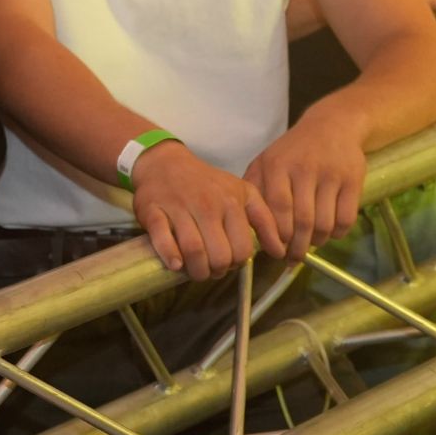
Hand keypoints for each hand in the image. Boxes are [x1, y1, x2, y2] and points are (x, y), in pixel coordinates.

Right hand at [132, 143, 279, 278]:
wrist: (165, 164)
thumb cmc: (206, 183)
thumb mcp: (242, 193)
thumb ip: (265, 220)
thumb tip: (281, 250)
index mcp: (232, 201)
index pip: (243, 249)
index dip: (237, 263)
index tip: (229, 262)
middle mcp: (207, 204)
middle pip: (219, 255)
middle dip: (216, 271)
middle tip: (211, 269)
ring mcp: (179, 207)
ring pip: (194, 251)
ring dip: (196, 271)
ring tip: (196, 270)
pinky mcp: (154, 210)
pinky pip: (163, 240)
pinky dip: (170, 256)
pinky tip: (176, 264)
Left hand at [246, 105, 368, 256]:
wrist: (332, 126)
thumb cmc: (293, 151)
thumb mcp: (266, 162)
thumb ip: (254, 191)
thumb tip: (248, 228)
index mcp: (277, 165)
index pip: (278, 209)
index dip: (278, 235)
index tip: (276, 250)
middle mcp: (304, 168)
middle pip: (303, 221)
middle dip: (297, 247)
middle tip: (294, 257)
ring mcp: (331, 174)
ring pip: (325, 224)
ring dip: (317, 242)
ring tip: (310, 243)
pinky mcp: (353, 180)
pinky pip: (345, 219)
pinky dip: (337, 234)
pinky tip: (329, 232)